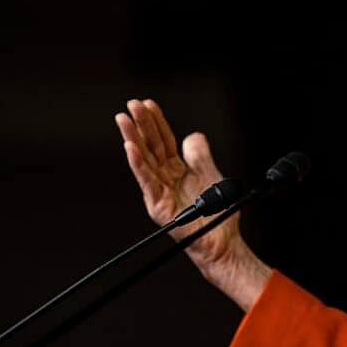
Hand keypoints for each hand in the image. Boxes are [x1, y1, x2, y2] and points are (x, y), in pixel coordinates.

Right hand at [114, 98, 269, 308]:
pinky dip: (138, 164)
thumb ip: (201, 155)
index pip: (163, 141)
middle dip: (140, 124)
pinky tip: (130, 147)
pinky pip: (147, 181)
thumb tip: (192, 135)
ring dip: (132, 138)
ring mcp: (160, 192)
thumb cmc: (218, 215)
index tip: (147, 103)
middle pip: (150, 146)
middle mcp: (165, 179)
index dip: (156, 122)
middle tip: (131, 104)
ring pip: (143, 160)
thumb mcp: (212, 174)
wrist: (223, 242)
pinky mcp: (159, 206)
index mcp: (177, 171)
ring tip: (123, 120)